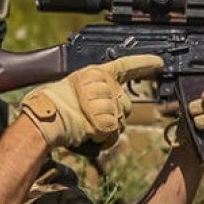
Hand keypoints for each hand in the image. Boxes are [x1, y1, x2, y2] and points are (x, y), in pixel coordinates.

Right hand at [19, 55, 163, 149]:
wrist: (42, 119)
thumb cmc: (53, 106)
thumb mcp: (77, 87)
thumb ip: (98, 89)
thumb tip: (112, 103)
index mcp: (96, 73)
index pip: (126, 65)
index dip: (145, 64)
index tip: (160, 63)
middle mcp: (104, 84)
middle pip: (126, 105)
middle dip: (114, 116)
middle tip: (90, 118)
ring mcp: (105, 102)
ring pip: (120, 123)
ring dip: (105, 130)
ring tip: (83, 125)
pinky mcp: (105, 120)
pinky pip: (112, 135)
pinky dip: (101, 140)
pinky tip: (86, 133)